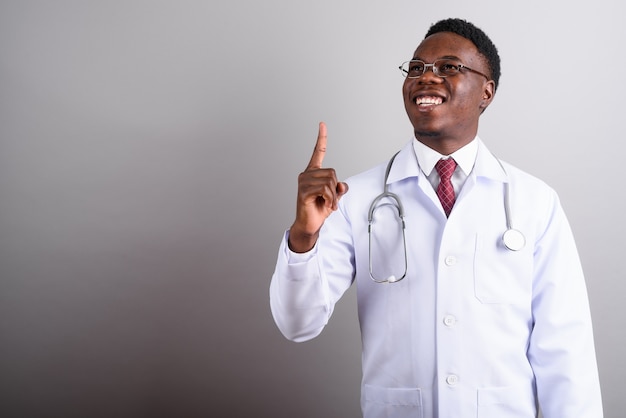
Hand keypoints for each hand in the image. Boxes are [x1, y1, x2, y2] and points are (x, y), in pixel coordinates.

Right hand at [288, 122, 348, 252]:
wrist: (310, 224)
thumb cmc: (319, 209)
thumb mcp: (334, 197)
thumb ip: (339, 188)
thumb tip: (342, 186)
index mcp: (313, 172)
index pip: (318, 152)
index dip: (321, 138)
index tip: (322, 124)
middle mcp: (306, 174)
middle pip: (332, 173)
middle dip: (335, 188)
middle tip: (330, 200)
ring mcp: (303, 182)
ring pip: (329, 182)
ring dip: (333, 196)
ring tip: (327, 203)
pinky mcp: (304, 191)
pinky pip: (324, 190)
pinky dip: (330, 199)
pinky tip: (325, 205)